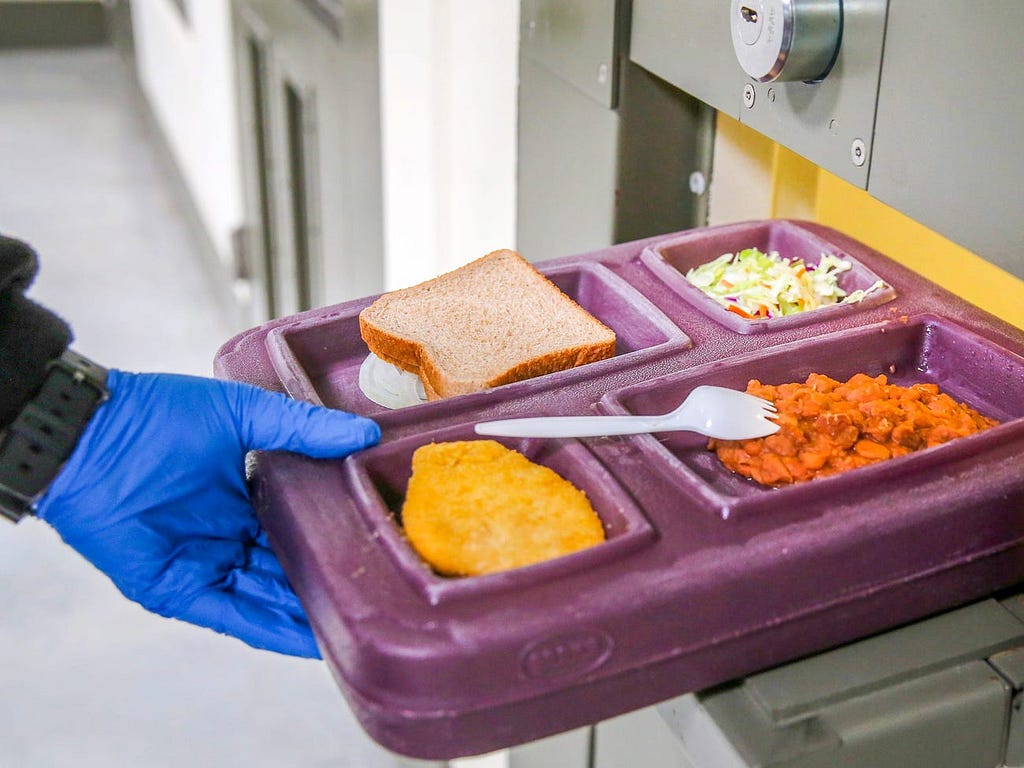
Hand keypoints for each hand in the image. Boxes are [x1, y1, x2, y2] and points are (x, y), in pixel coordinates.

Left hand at [35, 370, 380, 657]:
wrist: (89, 436)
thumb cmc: (156, 416)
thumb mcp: (241, 414)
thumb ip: (301, 428)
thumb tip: (365, 435)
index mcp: (241, 498)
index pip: (295, 530)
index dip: (331, 541)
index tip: (375, 548)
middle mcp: (226, 537)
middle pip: (285, 570)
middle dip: (325, 586)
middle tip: (379, 596)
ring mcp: (203, 566)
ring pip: (267, 599)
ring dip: (306, 615)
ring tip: (358, 625)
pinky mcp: (178, 591)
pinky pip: (234, 617)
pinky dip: (272, 630)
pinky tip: (312, 641)